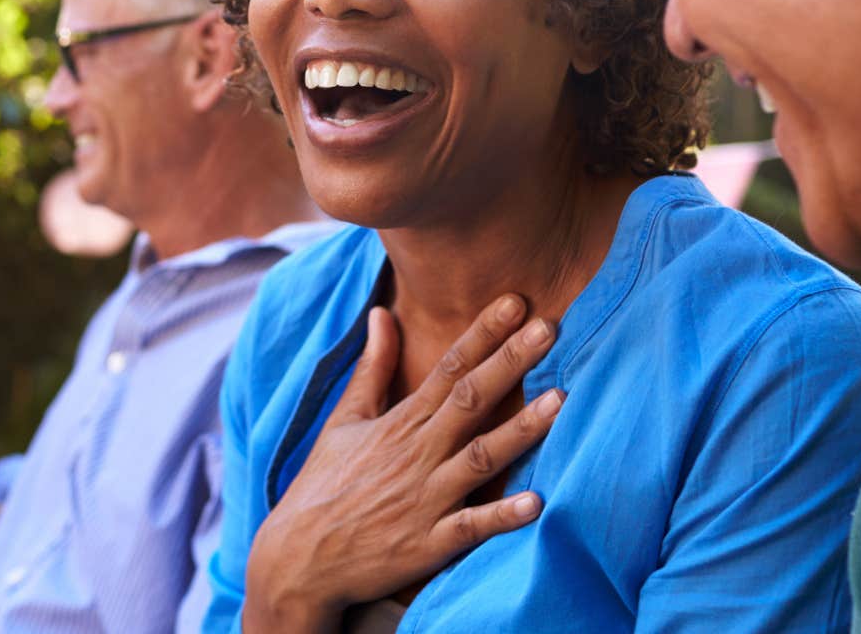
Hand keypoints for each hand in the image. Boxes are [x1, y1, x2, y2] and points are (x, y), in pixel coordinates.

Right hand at [242, 295, 563, 632]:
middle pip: (471, 400)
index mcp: (399, 422)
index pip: (448, 368)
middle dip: (511, 361)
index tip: (516, 302)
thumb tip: (381, 312)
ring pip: (481, 457)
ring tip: (560, 402)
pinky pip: (471, 527)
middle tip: (550, 327)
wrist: (300, 559)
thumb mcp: (344, 419)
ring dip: (520, 430)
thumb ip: (372, 367)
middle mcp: (417, 454)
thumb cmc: (323, 485)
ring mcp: (425, 499)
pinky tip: (536, 502)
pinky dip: (501, 516)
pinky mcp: (429, 544)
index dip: (483, 333)